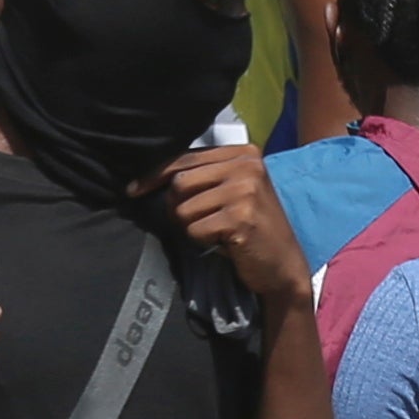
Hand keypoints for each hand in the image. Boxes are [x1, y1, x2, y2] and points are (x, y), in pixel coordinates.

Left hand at [158, 141, 313, 313]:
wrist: (283, 265)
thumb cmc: (251, 228)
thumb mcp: (233, 191)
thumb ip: (203, 177)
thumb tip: (149, 179)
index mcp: (244, 153)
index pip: (185, 158)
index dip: (155, 175)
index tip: (134, 189)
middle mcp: (246, 166)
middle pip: (180, 182)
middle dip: (178, 208)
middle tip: (198, 223)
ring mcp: (245, 190)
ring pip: (183, 209)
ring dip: (191, 227)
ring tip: (216, 232)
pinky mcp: (241, 218)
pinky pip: (195, 230)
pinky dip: (202, 242)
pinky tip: (224, 244)